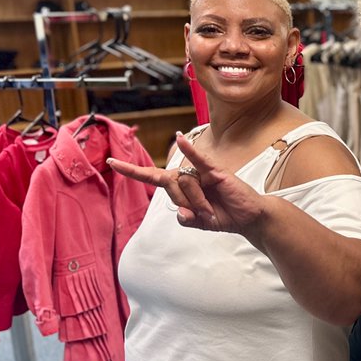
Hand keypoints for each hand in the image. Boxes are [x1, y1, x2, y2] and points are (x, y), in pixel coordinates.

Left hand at [106, 132, 264, 233]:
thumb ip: (187, 219)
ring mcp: (202, 172)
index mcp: (183, 187)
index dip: (132, 171)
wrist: (249, 218)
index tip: (111, 163)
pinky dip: (189, 150)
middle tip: (205, 213)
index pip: (153, 176)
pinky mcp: (215, 171)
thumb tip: (180, 212)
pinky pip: (198, 160)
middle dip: (185, 204)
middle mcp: (189, 176)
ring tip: (213, 209)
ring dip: (198, 203)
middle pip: (171, 188)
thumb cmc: (226, 216)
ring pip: (184, 185)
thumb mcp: (200, 223)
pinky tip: (179, 138)